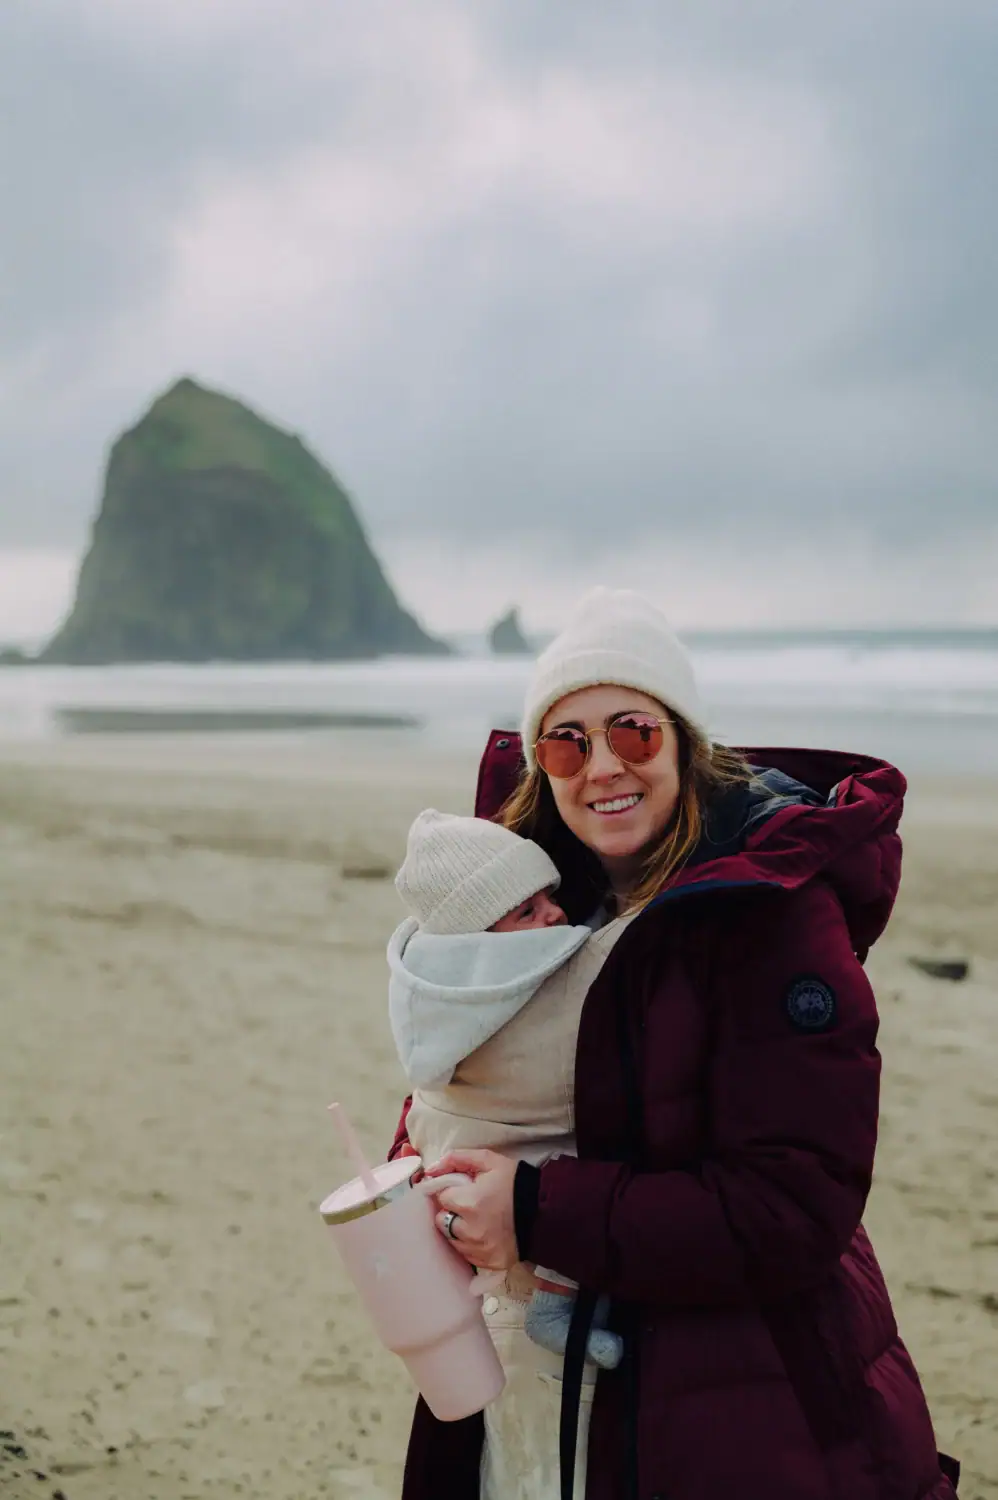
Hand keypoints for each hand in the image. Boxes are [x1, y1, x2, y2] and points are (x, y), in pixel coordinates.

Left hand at [424, 1149, 518, 1271]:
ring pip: (452, 1239)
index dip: (450, 1191)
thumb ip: (458, 1159)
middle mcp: (470, 1230)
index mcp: (469, 1202)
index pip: (441, 1197)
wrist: (544, 1210)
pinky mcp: (488, 1263)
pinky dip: (470, 1244)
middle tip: (467, 1204)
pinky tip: (483, 1233)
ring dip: (458, 1229)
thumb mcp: (489, 1161)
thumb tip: (432, 1169)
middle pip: (442, 1220)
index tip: (460, 1190)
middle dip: (451, 1211)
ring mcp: (479, 1250)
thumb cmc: (515, 1183)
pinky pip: (466, 1254)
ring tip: (475, 1219)